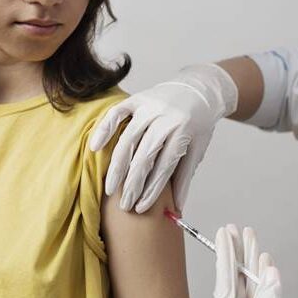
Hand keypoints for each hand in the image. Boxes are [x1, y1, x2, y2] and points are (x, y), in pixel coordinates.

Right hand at [88, 64, 237, 212]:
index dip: (152, 190)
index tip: (140, 208)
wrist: (201, 88)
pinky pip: (117, 113)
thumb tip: (178, 209)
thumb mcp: (198, 147)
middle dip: (133, 184)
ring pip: (128, 140)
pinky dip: (104, 129)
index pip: (164, 167)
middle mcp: (166, 119)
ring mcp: (150, 107)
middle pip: (145, 156)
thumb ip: (185, 176)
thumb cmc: (199, 122)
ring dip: (117, 166)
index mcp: (184, 132)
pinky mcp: (138, 98)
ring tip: (110, 189)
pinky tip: (95, 148)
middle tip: (123, 205)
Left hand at [213, 225, 297, 297]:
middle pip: (236, 278)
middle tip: (236, 230)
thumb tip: (270, 272)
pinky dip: (268, 277)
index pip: (224, 280)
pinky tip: (266, 262)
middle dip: (237, 253)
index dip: (225, 255)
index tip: (224, 234)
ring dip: (253, 260)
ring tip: (251, 238)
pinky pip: (267, 294)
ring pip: (252, 283)